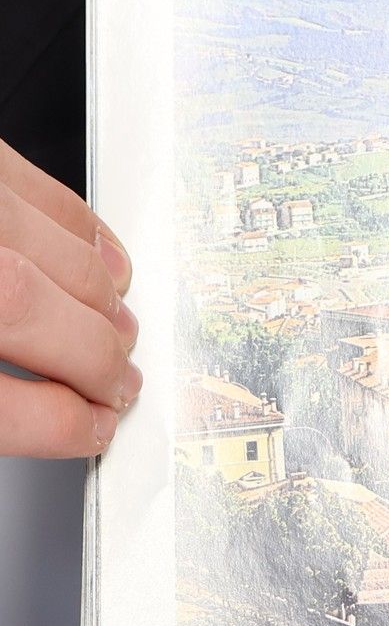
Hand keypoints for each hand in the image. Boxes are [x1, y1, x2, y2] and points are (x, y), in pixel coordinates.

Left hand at [0, 138, 140, 456]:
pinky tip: (97, 259)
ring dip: (102, 301)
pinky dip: (87, 233)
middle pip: (34, 318)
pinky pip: (45, 194)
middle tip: (115, 384)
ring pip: (57, 258)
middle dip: (96, 362)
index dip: (57, 426)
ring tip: (113, 326)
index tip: (88, 431)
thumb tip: (51, 414)